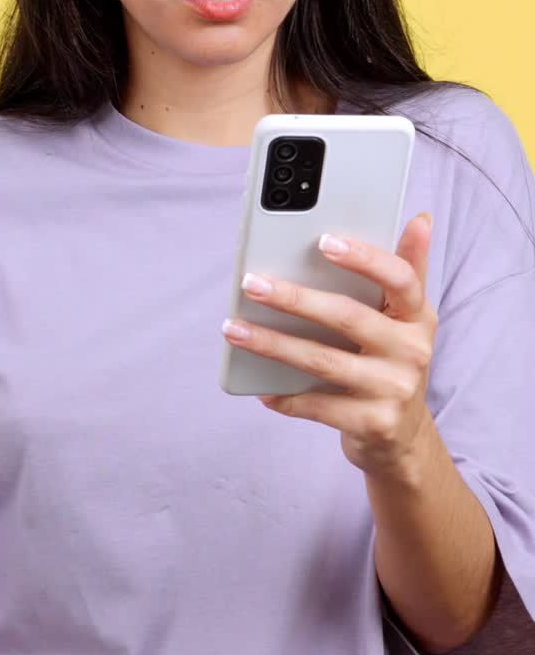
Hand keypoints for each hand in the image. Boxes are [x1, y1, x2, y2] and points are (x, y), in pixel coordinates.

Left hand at [222, 213, 438, 476]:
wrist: (402, 436)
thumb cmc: (392, 361)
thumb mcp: (408, 318)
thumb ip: (409, 269)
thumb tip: (421, 218)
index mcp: (419, 316)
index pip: (400, 279)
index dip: (365, 258)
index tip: (324, 241)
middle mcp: (413, 351)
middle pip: (348, 317)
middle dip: (295, 299)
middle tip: (251, 283)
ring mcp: (394, 390)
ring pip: (323, 361)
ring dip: (273, 345)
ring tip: (234, 330)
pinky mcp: (374, 424)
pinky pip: (320, 407)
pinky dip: (286, 397)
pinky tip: (260, 388)